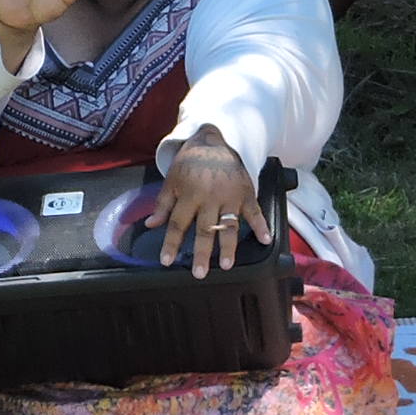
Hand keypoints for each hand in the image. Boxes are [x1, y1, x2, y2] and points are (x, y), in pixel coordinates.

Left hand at [152, 132, 269, 276]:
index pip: (178, 223)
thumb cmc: (189, 164)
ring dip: (228, 246)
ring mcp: (230, 196)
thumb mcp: (172, 180)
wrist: (214, 141)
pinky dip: (262, 225)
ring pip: (229, 225)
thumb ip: (163, 204)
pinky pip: (255, 211)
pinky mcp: (246, 193)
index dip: (171, 243)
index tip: (166, 261)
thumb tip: (150, 225)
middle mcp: (209, 197)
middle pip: (205, 229)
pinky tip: (265, 240)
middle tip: (199, 273)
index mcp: (189, 194)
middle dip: (202, 252)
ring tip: (226, 265)